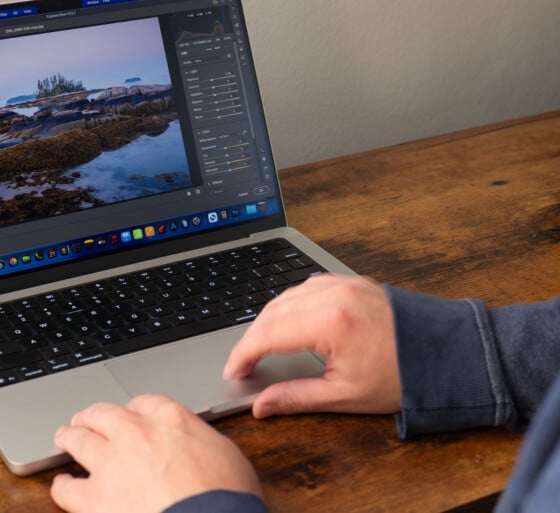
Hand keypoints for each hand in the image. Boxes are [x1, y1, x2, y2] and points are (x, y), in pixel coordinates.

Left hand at [51, 394, 262, 512]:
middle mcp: (136, 434)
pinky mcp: (94, 497)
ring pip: (79, 439)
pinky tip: (62, 485)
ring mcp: (111, 463)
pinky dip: (63, 485)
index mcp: (171, 420)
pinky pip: (67, 487)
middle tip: (87, 418)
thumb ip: (202, 443)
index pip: (145, 403)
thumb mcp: (227, 456)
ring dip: (70, 436)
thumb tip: (198, 448)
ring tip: (64, 437)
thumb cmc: (228, 499)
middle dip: (93, 415)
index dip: (135, 410)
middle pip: (104, 413)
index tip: (132, 415)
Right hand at [223, 274, 400, 417]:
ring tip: (261, 345)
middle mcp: (333, 295)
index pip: (267, 334)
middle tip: (243, 363)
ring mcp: (344, 284)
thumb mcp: (346, 395)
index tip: (234, 371)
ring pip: (287, 294)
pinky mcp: (353, 282)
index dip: (243, 354)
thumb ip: (296, 397)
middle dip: (251, 337)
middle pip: (272, 311)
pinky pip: (308, 285)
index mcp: (330, 322)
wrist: (452, 355)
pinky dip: (291, 302)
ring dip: (269, 318)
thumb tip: (261, 404)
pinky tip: (290, 319)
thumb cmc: (406, 377)